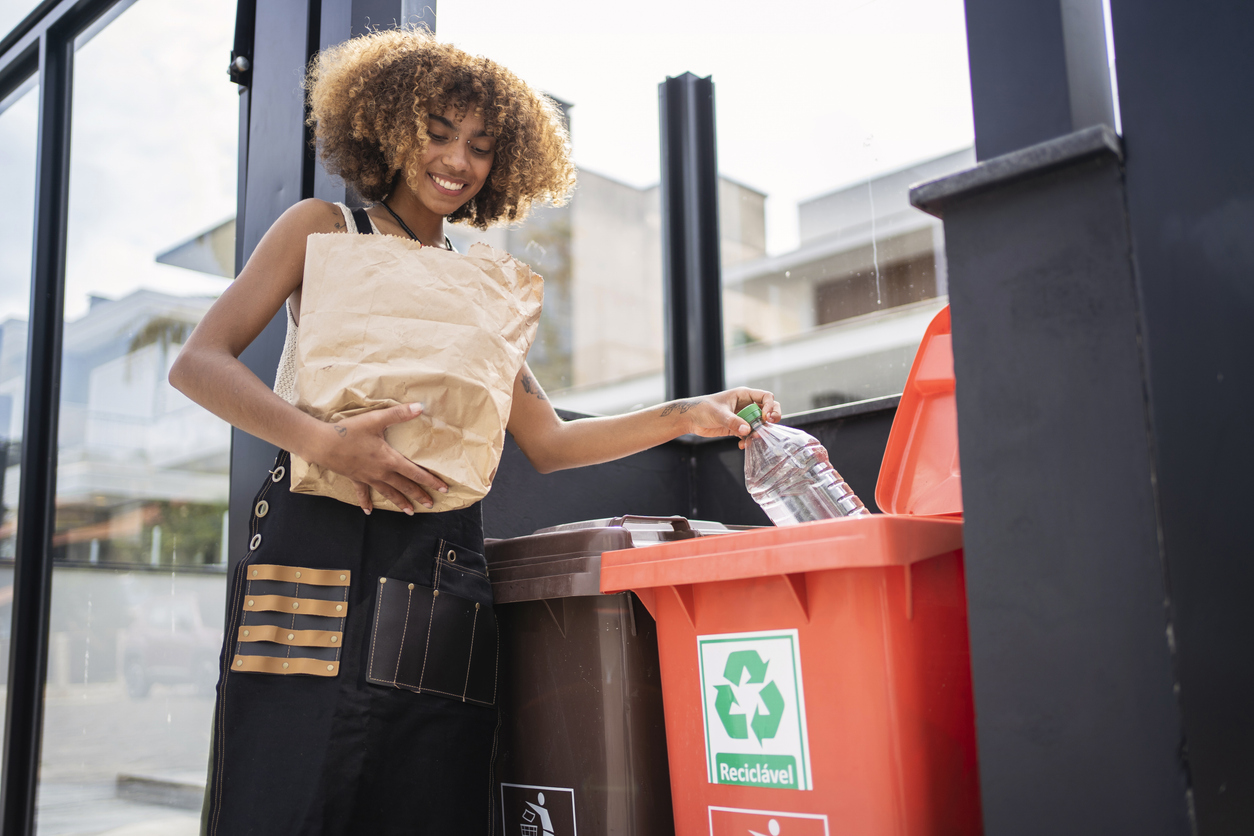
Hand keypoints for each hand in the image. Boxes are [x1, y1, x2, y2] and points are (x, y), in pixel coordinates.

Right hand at [305, 402, 447, 514]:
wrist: (322, 444)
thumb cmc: (349, 431)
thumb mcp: (376, 420)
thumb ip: (399, 414)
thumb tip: (420, 407)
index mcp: (389, 460)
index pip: (415, 473)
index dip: (430, 481)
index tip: (443, 489)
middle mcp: (381, 473)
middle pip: (404, 487)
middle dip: (419, 495)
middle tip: (431, 504)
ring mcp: (367, 478)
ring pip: (387, 493)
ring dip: (399, 502)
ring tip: (410, 512)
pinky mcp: (354, 478)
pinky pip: (362, 493)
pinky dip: (365, 502)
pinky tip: (369, 511)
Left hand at [671, 387, 781, 448]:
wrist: (690, 419)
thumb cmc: (703, 409)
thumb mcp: (719, 414)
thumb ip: (733, 422)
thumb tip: (747, 431)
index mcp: (744, 395)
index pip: (766, 397)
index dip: (770, 406)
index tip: (766, 417)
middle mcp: (746, 405)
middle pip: (768, 410)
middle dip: (771, 419)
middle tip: (768, 427)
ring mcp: (743, 417)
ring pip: (759, 424)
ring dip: (759, 432)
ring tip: (752, 439)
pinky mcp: (737, 428)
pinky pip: (749, 434)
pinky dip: (748, 440)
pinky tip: (741, 445)